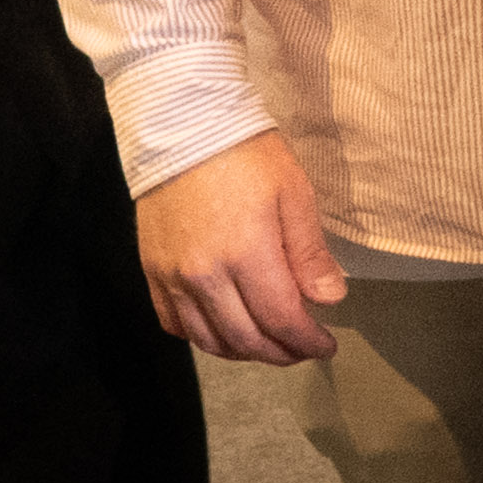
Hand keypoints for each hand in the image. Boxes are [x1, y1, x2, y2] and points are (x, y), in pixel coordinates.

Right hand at [136, 129, 345, 364]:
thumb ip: (310, 253)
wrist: (183, 129)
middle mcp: (204, 276)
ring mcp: (172, 278)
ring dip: (244, 352)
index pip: (281, 319)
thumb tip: (330, 299)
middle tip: (304, 351)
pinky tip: (226, 332)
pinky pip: (175, 325)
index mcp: (246, 254)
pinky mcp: (152, 273)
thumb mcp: (295, 195)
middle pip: (245, 339)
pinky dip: (204, 338)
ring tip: (271, 346)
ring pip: (208, 340)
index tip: (327, 346)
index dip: (307, 341)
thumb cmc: (248, 155)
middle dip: (281, 353)